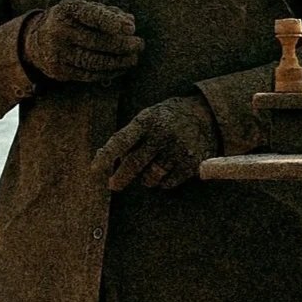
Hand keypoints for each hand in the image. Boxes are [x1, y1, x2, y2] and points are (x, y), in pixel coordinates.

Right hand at [22, 0, 144, 83]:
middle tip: (139, 44)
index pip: (90, 14)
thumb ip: (109, 13)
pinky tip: (121, 68)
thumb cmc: (73, 21)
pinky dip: (108, 73)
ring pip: (93, 61)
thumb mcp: (86, 9)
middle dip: (122, 45)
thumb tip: (130, 22)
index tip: (131, 28)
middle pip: (95, 41)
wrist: (37, 40)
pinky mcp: (59, 70)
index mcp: (67, 9)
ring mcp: (57, 52)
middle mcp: (58, 30)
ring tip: (133, 59)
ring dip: (118, 62)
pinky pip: (88, 75)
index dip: (111, 22)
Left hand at [92, 96, 219, 192]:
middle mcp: (162, 135)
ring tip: (148, 170)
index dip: (107, 155)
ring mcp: (178, 150)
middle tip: (113, 185)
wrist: (206, 116)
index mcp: (147, 121)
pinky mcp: (191, 164)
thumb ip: (127, 136)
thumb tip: (99, 158)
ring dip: (144, 179)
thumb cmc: (167, 119)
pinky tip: (165, 171)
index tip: (95, 169)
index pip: (122, 140)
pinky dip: (162, 182)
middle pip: (135, 163)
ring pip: (150, 177)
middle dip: (120, 178)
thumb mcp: (147, 117)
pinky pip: (168, 183)